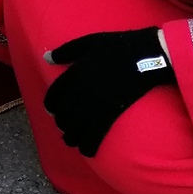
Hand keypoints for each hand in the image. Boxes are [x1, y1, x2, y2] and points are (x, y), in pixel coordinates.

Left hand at [42, 27, 173, 156]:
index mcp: (76, 71)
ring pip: (76, 126)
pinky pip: (95, 133)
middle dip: (61, 123)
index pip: (54, 94)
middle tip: (63, 128)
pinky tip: (86, 151)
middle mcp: (83, 88)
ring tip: (71, 141)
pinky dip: (88, 145)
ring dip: (71, 137)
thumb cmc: (117, 45)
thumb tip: (45, 58)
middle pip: (64, 113)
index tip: (51, 111)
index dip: (50, 106)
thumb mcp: (89, 42)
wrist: (147, 53)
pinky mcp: (112, 111)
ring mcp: (97, 101)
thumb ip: (65, 51)